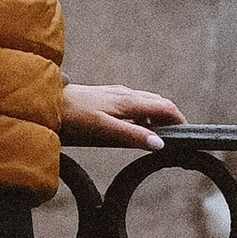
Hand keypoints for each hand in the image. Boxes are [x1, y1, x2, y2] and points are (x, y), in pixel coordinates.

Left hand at [62, 82, 182, 148]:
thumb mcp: (104, 130)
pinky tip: (133, 127)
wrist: (47, 102)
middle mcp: (125, 93)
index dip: (180, 120)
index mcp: (129, 101)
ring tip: (156, 137)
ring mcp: (115, 93)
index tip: (188, 135)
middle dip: (171, 118)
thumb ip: (132, 136)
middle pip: (158, 102)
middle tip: (176, 139)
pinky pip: (132, 103)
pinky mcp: (106, 97)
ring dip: (156, 116)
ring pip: (145, 102)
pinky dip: (142, 114)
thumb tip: (160, 144)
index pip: (165, 106)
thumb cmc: (74, 117)